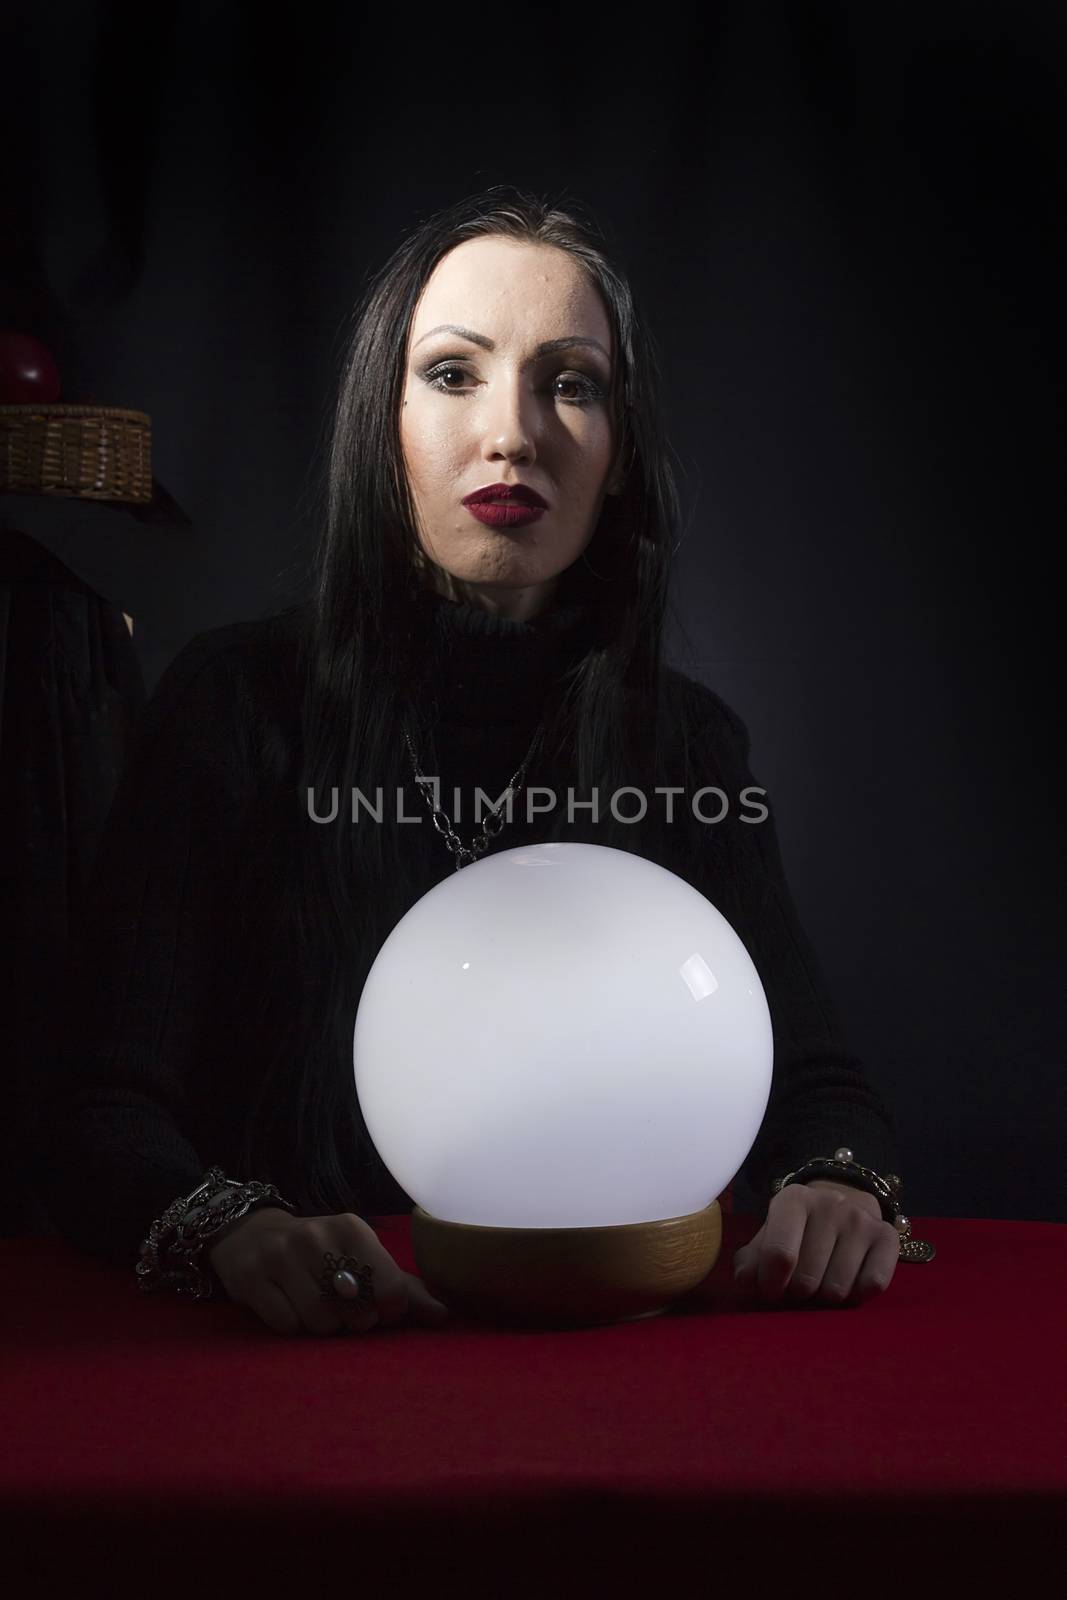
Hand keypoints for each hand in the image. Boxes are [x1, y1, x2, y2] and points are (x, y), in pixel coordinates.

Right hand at [207, 1206, 450, 1336]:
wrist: (250, 1237)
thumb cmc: (318, 1253)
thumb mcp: (360, 1257)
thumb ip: (402, 1287)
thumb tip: (444, 1315)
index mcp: (351, 1228)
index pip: (389, 1287)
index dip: (388, 1311)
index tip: (379, 1309)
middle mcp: (315, 1236)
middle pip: (355, 1311)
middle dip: (352, 1321)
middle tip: (341, 1307)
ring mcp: (280, 1256)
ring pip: (320, 1322)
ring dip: (321, 1326)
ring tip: (315, 1307)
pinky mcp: (251, 1279)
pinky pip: (287, 1326)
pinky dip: (292, 1326)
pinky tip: (287, 1306)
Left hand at [732, 1180, 899, 1307]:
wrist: (844, 1204)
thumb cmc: (799, 1228)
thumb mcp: (771, 1235)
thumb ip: (752, 1259)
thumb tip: (743, 1281)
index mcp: (793, 1199)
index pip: (779, 1255)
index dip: (770, 1286)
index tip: (770, 1293)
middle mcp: (830, 1203)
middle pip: (807, 1279)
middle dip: (797, 1294)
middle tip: (797, 1288)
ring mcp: (861, 1220)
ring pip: (837, 1290)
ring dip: (825, 1298)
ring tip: (820, 1283)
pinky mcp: (887, 1237)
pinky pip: (872, 1286)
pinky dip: (857, 1296)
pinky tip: (848, 1283)